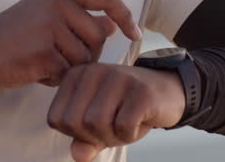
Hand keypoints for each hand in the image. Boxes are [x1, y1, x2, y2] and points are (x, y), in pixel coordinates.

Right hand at [0, 0, 141, 88]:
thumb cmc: (18, 32)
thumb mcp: (49, 13)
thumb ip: (81, 17)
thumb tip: (114, 25)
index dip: (125, 15)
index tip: (134, 33)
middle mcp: (58, 3)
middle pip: (99, 36)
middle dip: (87, 52)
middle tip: (61, 54)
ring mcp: (50, 26)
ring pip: (85, 58)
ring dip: (71, 67)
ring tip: (45, 60)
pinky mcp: (45, 52)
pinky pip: (68, 73)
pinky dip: (56, 78)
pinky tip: (38, 70)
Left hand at [46, 63, 184, 161]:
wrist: (168, 92)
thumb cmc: (128, 108)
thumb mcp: (102, 125)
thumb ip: (85, 140)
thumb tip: (77, 156)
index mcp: (76, 76)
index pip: (56, 119)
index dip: (76, 134)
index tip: (96, 126)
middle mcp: (93, 71)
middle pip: (75, 122)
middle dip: (94, 136)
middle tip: (113, 127)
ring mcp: (117, 77)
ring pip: (96, 124)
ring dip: (113, 136)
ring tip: (126, 123)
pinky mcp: (140, 90)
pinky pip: (123, 126)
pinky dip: (131, 135)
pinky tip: (140, 122)